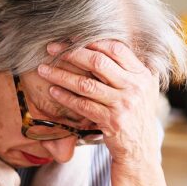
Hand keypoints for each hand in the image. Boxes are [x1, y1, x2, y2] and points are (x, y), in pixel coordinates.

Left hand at [36, 41, 160, 167]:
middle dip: (71, 53)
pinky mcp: (111, 121)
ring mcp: (123, 104)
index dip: (92, 41)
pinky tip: (52, 91)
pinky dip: (65, 97)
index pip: (116, 49)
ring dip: (61, 75)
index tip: (71, 39)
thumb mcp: (143, 88)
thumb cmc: (136, 114)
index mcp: (142, 74)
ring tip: (43, 70)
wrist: (141, 147)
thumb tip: (108, 44)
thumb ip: (130, 68)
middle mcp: (134, 87)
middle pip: (98, 62)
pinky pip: (82, 105)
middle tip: (52, 49)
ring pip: (86, 84)